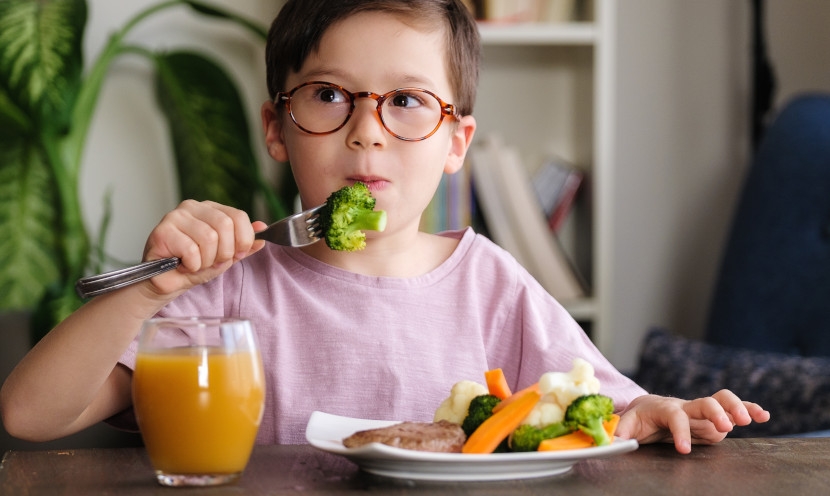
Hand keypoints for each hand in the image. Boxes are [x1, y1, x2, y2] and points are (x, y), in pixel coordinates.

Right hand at [141, 200, 266, 295]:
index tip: (236, 255)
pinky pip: (191, 250)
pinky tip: (182, 265)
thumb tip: (262, 229)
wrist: (166, 283)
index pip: (239, 216)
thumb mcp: (225, 257)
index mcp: (211, 209)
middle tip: (212, 262)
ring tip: (194, 264)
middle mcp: (193, 207)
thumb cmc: (193, 267)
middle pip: (225, 225)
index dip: (243, 240)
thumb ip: (244, 244)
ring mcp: (176, 216)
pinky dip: (191, 265)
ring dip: (206, 261)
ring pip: (209, 238)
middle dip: (224, 252)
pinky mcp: (162, 231)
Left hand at [615, 390, 770, 453]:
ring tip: (749, 420)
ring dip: (737, 407)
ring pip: (722, 400)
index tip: (683, 450)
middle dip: (716, 412)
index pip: (674, 417)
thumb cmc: (638, 419)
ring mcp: (702, 409)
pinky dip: (749, 409)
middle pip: (704, 402)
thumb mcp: (626, 426)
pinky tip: (764, 416)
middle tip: (725, 427)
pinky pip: (733, 408)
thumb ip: (620, 434)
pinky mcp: (713, 415)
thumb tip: (611, 443)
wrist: (648, 408)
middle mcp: (686, 405)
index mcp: (664, 408)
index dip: (680, 432)